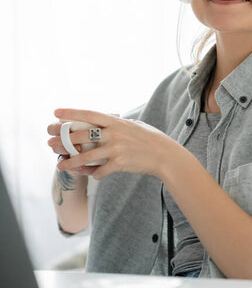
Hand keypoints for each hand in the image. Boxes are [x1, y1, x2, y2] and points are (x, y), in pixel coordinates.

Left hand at [53, 108, 174, 180]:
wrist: (165, 155)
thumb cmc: (151, 139)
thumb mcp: (134, 125)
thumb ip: (118, 123)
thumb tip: (106, 119)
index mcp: (116, 122)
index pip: (89, 115)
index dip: (71, 113)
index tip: (56, 112)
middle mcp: (114, 133)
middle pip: (82, 136)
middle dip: (63, 140)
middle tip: (50, 143)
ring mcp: (116, 149)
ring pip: (86, 157)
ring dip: (70, 162)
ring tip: (59, 165)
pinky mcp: (120, 164)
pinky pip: (100, 171)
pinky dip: (93, 174)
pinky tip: (90, 175)